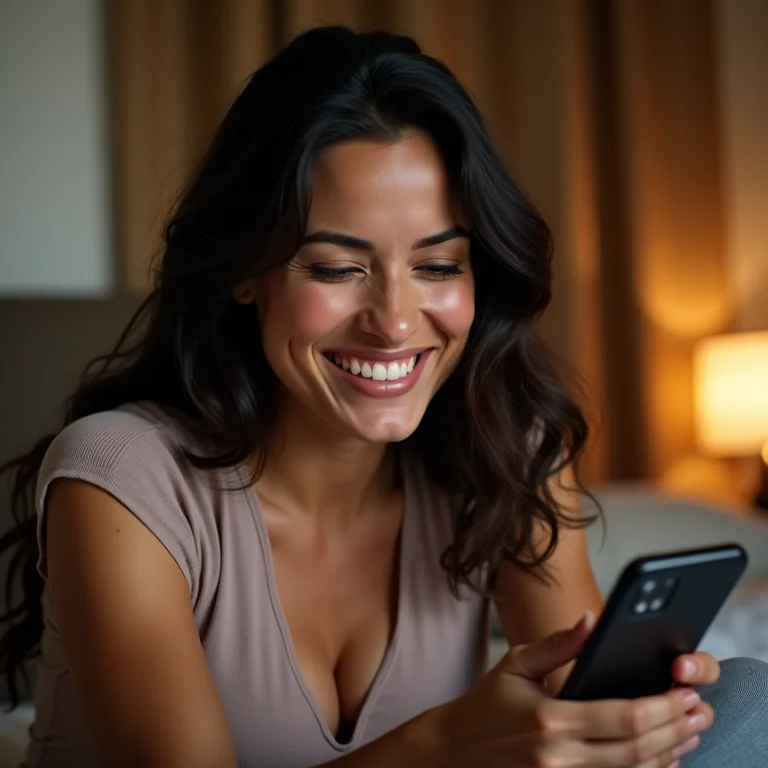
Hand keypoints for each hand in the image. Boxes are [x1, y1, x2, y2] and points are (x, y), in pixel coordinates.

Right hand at [435, 614, 712, 766]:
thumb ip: (557, 645)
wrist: (457, 749)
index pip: (621, 716)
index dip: (660, 707)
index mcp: (550, 717)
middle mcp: (559, 755)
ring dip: (667, 754)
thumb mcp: (516, 664)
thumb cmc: (487, 703)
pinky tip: (661, 759)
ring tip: (689, 733)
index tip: (681, 694)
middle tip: (697, 712)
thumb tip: (592, 621)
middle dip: (674, 730)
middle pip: (636, 748)